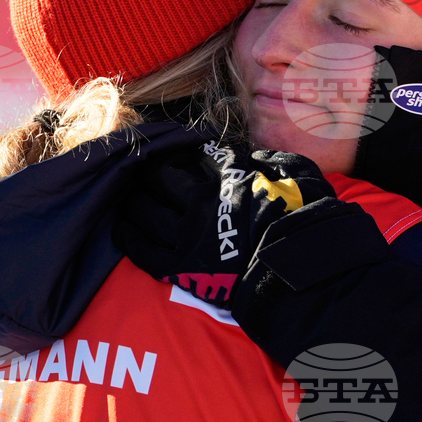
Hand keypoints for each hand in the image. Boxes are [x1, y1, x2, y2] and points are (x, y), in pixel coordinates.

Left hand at [114, 142, 336, 307]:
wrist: (295, 272)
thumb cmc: (299, 219)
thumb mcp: (291, 173)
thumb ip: (264, 159)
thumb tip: (245, 154)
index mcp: (222, 182)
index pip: (183, 158)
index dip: (169, 153)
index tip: (163, 149)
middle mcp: (198, 207)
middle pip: (155, 182)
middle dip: (144, 173)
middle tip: (136, 170)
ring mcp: (185, 240)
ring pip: (142, 213)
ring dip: (130, 201)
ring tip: (124, 195)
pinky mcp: (179, 270)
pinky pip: (141, 251)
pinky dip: (128, 236)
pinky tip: (122, 226)